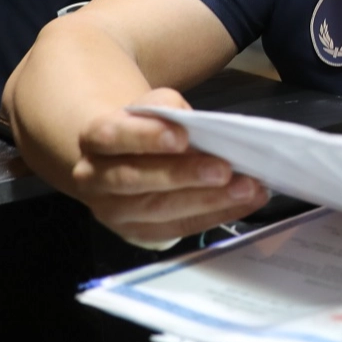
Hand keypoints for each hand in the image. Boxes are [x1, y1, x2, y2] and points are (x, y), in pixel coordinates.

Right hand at [70, 87, 268, 245]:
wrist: (123, 159)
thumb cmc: (146, 129)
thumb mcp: (153, 109)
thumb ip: (169, 111)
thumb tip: (202, 127)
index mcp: (95, 139)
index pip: (112, 136)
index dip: (147, 137)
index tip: (183, 137)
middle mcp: (96, 179)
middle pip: (136, 180)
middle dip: (184, 175)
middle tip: (224, 170)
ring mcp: (115, 211)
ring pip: (159, 210)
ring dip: (208, 200)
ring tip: (246, 188)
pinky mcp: (138, 233)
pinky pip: (179, 228)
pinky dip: (216, 215)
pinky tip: (245, 203)